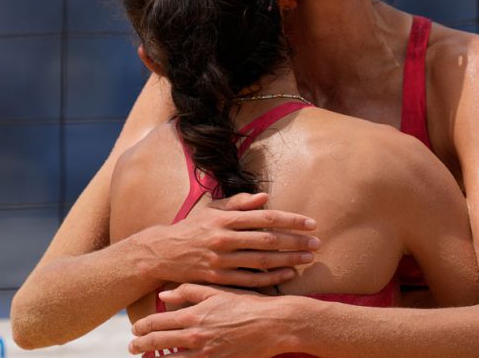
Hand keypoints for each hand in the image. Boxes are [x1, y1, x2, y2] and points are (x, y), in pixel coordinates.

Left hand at [130, 284, 298, 356]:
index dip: (142, 327)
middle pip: (159, 343)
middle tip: (132, 347)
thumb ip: (189, 291)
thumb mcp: (218, 291)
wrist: (274, 324)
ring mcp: (206, 353)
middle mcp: (196, 336)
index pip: (158, 322)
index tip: (134, 329)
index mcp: (195, 314)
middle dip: (141, 345)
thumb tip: (163, 294)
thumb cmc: (247, 304)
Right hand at [138, 192, 318, 287]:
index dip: (291, 220)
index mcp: (225, 219)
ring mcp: (221, 260)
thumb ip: (239, 203)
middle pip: (268, 240)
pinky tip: (288, 273)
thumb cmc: (192, 228)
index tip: (311, 223)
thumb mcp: (212, 210)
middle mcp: (224, 239)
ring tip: (308, 258)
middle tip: (317, 243)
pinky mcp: (218, 278)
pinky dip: (271, 278)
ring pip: (262, 261)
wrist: (162, 253)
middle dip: (295, 242)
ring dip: (288, 260)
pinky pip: (250, 280)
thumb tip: (265, 197)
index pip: (266, 218)